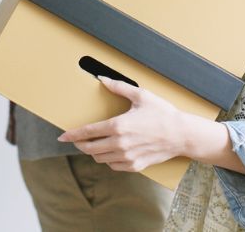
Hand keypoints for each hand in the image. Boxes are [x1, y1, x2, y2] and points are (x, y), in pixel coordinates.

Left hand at [57, 76, 188, 171]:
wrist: (182, 135)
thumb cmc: (162, 114)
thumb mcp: (140, 95)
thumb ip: (118, 87)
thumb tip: (101, 79)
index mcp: (118, 126)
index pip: (88, 132)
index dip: (72, 135)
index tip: (62, 136)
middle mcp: (120, 144)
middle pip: (90, 149)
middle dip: (80, 144)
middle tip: (76, 140)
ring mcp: (128, 157)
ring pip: (100, 158)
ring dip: (94, 152)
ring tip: (94, 144)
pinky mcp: (135, 166)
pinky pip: (113, 166)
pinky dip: (108, 160)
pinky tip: (110, 152)